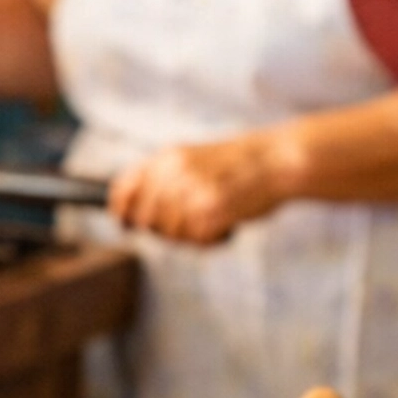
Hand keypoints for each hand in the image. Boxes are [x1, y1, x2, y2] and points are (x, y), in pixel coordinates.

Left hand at [107, 134, 289, 244]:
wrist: (276, 160)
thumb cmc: (238, 164)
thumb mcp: (193, 158)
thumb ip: (163, 178)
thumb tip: (130, 209)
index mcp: (168, 157)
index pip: (124, 188)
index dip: (121, 211)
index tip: (125, 224)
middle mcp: (176, 172)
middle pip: (146, 219)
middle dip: (162, 230)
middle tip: (189, 226)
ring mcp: (194, 191)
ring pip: (171, 233)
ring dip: (190, 236)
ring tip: (213, 222)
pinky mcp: (213, 210)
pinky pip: (197, 239)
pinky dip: (210, 239)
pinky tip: (225, 227)